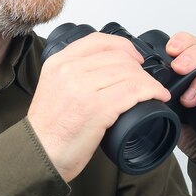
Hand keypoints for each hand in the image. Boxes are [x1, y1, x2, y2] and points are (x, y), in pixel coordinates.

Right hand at [28, 33, 170, 182]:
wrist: (37, 155)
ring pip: (130, 72)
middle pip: (118, 57)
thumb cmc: (48, 130)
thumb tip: (104, 70)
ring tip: (155, 91)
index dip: (124, 46)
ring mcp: (83, 88)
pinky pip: (134, 91)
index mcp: (59, 62)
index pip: (99, 40)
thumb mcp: (54, 88)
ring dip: (149, 81)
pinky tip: (158, 96)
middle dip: (139, 68)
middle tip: (146, 81)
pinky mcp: (97, 108)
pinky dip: (152, 91)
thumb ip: (72, 73)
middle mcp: (70, 70)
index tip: (135, 58)